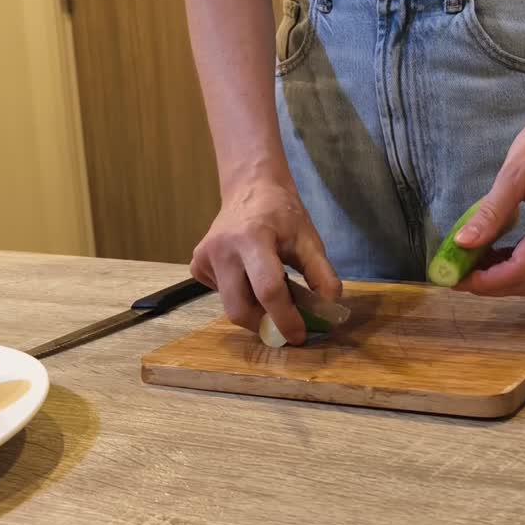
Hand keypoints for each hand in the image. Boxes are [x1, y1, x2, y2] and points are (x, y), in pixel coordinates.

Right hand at [190, 178, 341, 343]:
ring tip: (272, 293)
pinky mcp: (196, 265)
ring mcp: (203, 258)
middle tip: (286, 325)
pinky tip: (250, 276)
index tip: (299, 336)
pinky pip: (221, 294)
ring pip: (230, 305)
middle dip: (264, 324)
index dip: (285, 318)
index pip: (268, 290)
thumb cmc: (283, 215)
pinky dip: (240, 296)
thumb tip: (328, 309)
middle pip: (240, 309)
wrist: (251, 189)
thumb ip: (322, 274)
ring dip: (254, 309)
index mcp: (252, 239)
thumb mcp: (309, 240)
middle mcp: (221, 250)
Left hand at [454, 98, 524, 295]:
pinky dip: (513, 264)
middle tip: (456, 276)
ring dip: (501, 277)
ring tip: (469, 265)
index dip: (488, 282)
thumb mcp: (513, 172)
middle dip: (491, 285)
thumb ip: (491, 212)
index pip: (521, 269)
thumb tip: (463, 243)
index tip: (456, 279)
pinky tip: (490, 253)